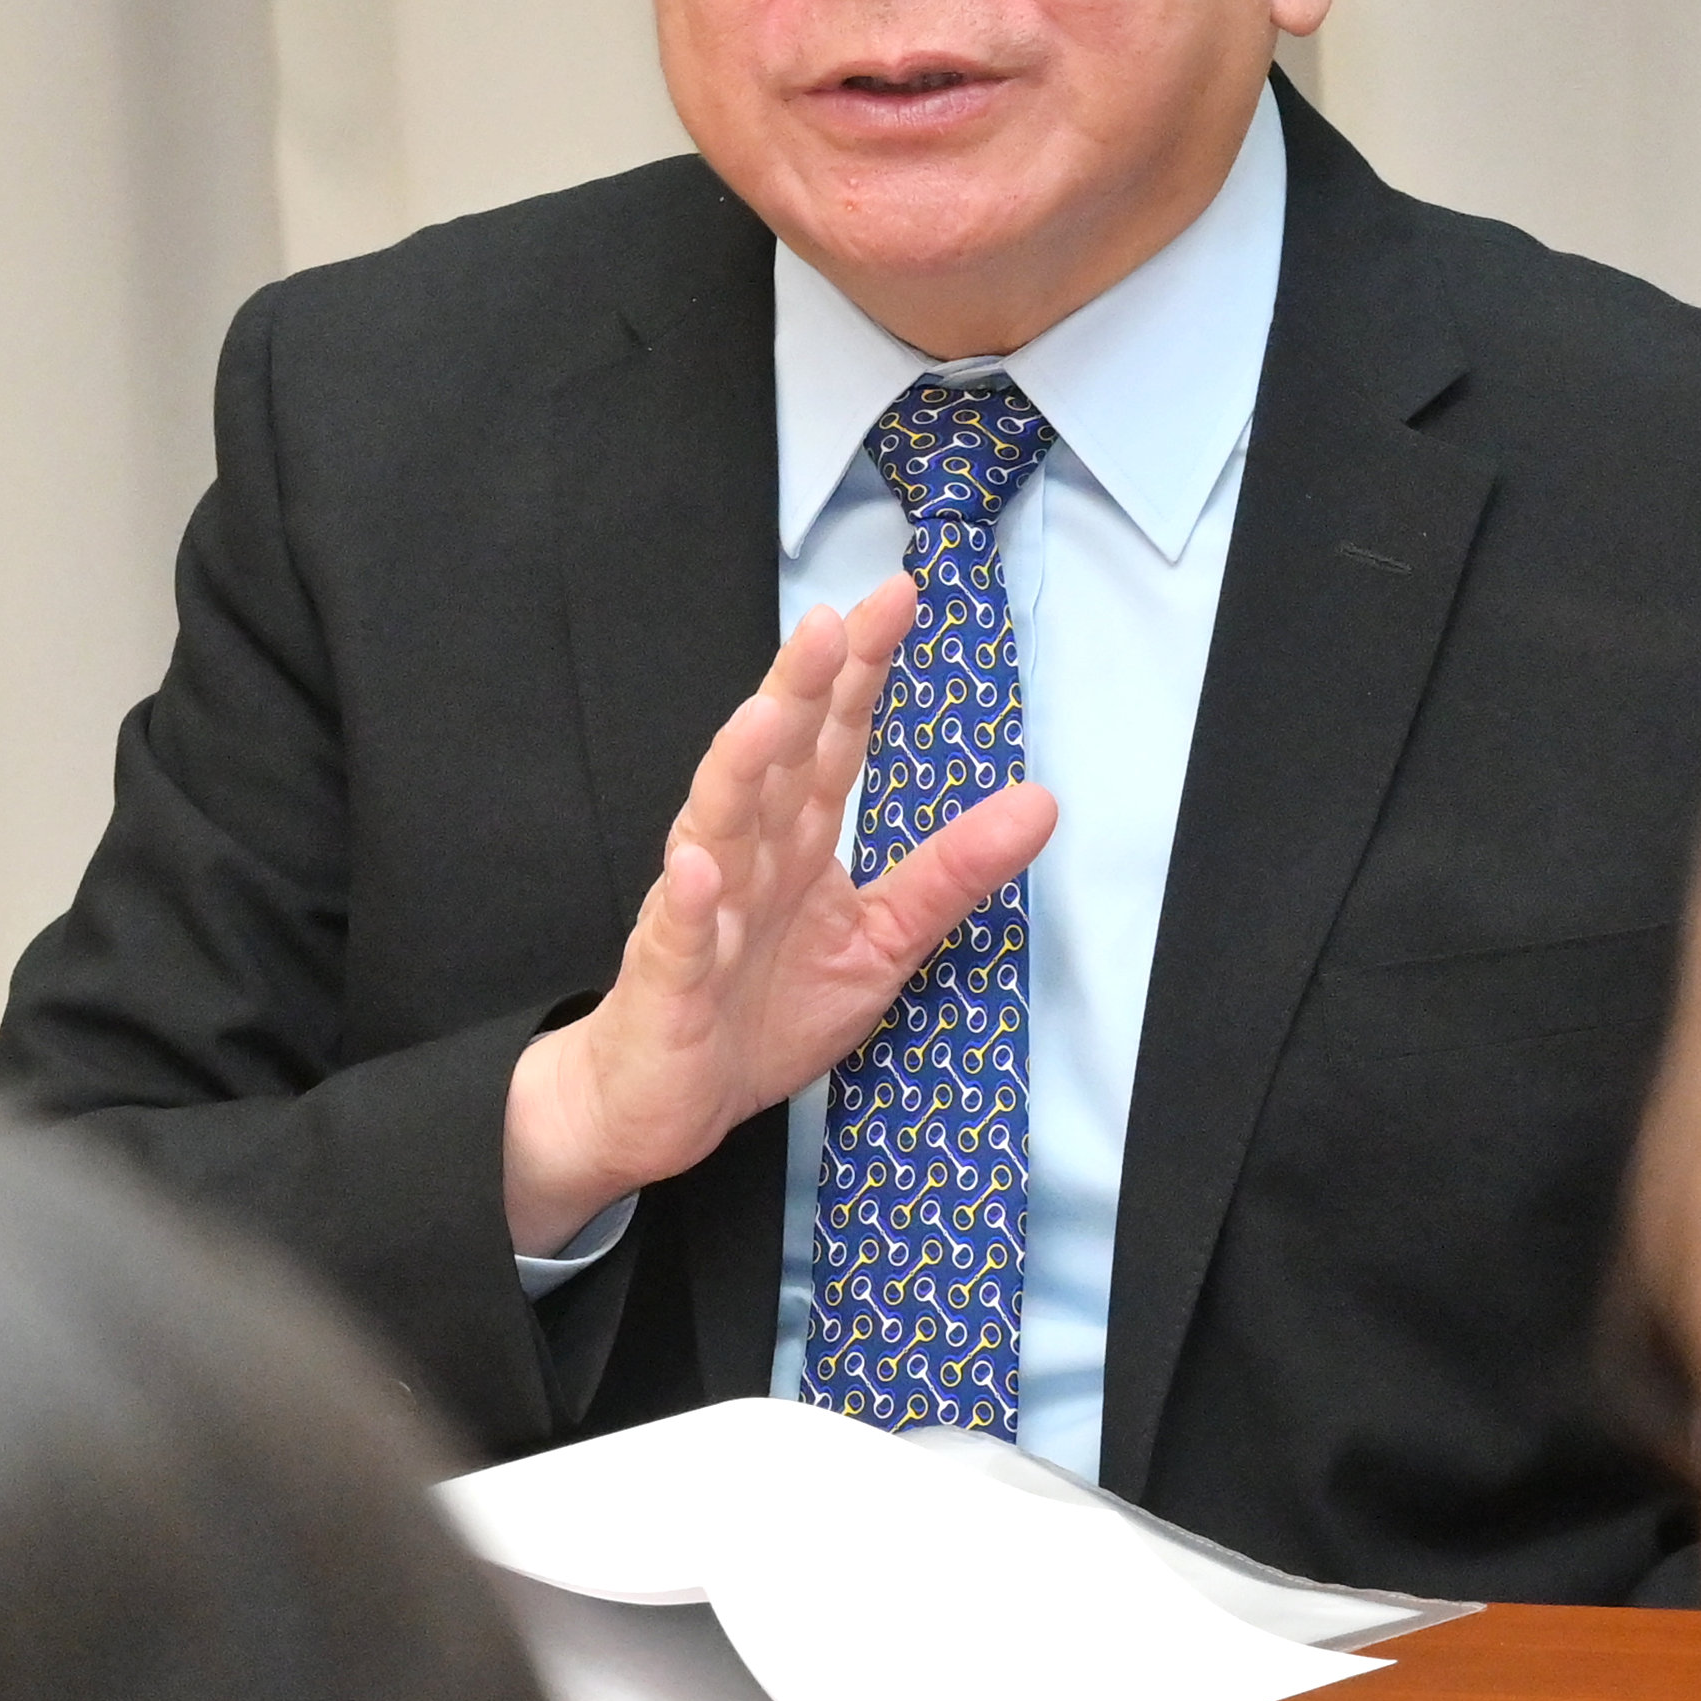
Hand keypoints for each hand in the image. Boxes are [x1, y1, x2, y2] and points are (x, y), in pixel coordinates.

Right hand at [503, 576, 1057, 1246]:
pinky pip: (675, 935)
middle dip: (801, 690)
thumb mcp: (881, 944)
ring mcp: (699, 912)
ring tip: (768, 716)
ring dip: (738, 771)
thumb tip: (1040, 804)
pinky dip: (683, 902)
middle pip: (774, 761)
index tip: (900, 599)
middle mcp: (743, 858)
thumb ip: (951, 874)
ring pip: (715, 828)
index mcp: (795, 844)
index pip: (833, 741)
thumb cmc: (759, 1013)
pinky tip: (694, 866)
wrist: (660, 1101)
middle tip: (833, 624)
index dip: (863, 674)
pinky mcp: (668, 979)